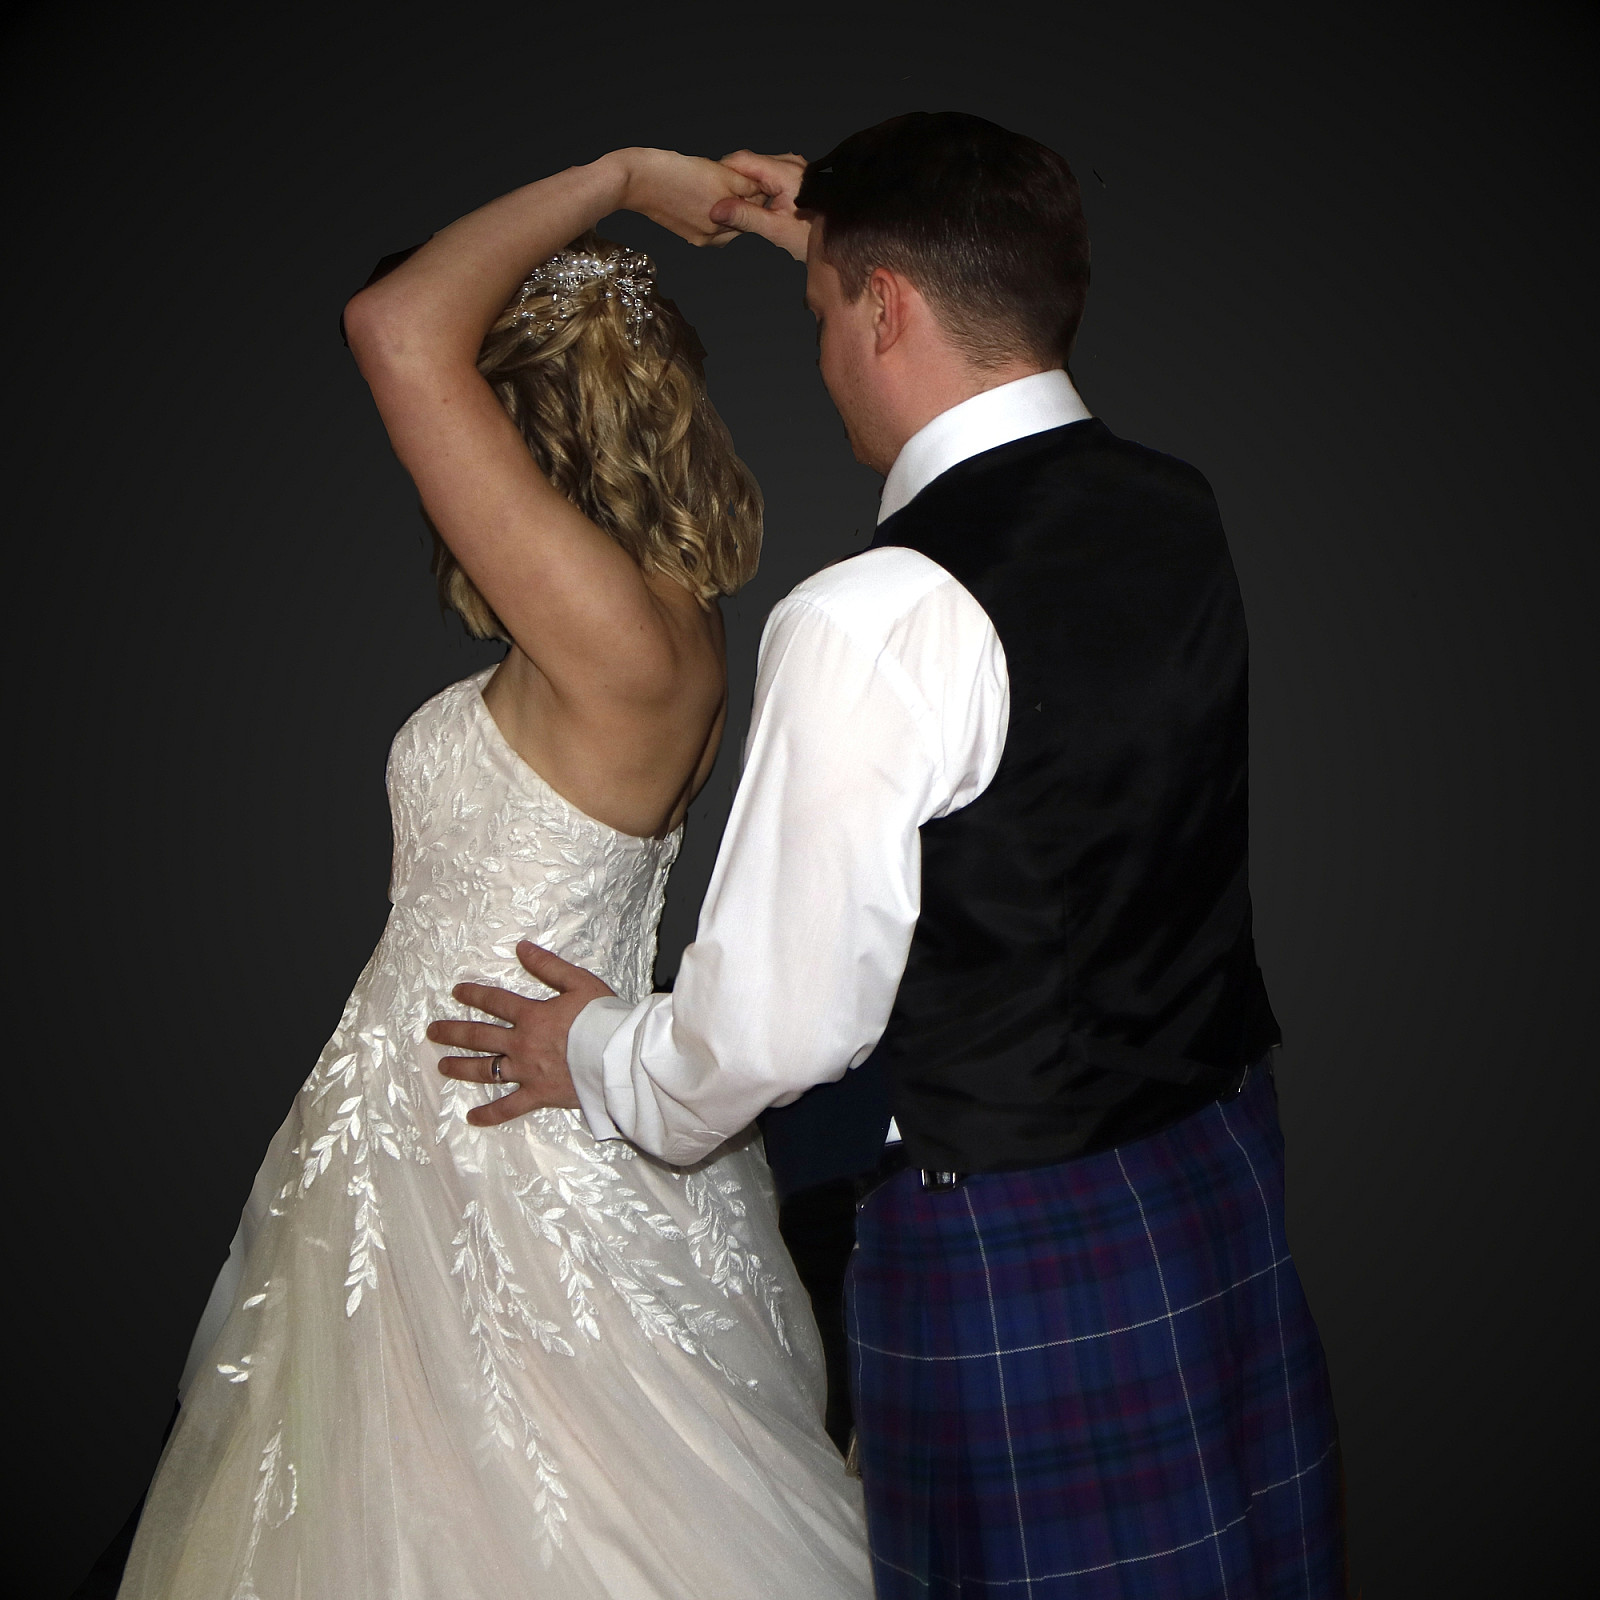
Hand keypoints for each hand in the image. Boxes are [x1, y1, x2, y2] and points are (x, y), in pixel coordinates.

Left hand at [427, 941, 614, 1126]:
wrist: (617, 1056)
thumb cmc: (602, 1017)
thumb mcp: (579, 982)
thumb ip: (549, 966)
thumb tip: (521, 948)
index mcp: (531, 1015)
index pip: (495, 1002)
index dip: (474, 994)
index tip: (457, 992)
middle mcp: (521, 1044)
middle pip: (479, 1036)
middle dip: (453, 1032)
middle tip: (432, 1031)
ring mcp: (526, 1072)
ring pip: (486, 1070)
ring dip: (461, 1067)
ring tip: (443, 1066)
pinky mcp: (537, 1095)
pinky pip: (508, 1107)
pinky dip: (490, 1114)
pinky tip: (471, 1117)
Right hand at [610, 147, 765, 247]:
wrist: (637, 182)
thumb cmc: (672, 171)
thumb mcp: (715, 170)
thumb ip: (742, 181)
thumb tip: (761, 188)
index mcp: (725, 215)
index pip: (756, 201)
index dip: (757, 185)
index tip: (754, 176)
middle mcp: (716, 232)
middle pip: (745, 214)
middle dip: (745, 198)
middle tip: (739, 180)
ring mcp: (704, 236)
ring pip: (730, 222)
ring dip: (730, 207)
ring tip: (718, 188)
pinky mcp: (693, 237)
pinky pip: (715, 228)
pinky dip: (716, 215)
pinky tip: (706, 199)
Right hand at [709, 150, 810, 260]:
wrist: (837, 239)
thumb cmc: (811, 237)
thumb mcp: (775, 229)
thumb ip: (745, 217)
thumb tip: (716, 211)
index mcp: (785, 172)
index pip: (742, 160)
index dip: (723, 174)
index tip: (712, 192)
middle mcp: (790, 162)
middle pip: (749, 162)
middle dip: (734, 182)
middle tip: (725, 205)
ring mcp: (794, 166)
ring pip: (757, 168)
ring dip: (745, 185)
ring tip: (740, 207)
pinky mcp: (794, 173)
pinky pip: (768, 173)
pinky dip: (757, 187)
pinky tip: (756, 204)